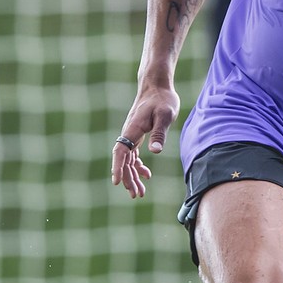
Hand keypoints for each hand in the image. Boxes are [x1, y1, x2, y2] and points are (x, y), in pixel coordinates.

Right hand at [110, 81, 179, 198]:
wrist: (157, 87)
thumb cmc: (162, 99)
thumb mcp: (165, 115)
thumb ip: (159, 133)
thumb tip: (155, 151)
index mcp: (132, 129)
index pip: (120, 151)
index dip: (117, 167)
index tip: (117, 181)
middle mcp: (128, 133)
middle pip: (123, 160)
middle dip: (128, 178)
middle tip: (136, 195)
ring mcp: (131, 135)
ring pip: (127, 160)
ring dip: (132, 176)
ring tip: (140, 193)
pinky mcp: (137, 135)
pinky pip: (133, 155)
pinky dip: (137, 166)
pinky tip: (146, 175)